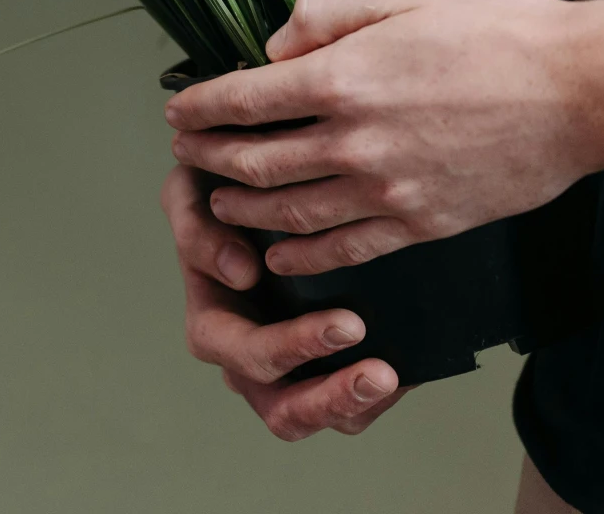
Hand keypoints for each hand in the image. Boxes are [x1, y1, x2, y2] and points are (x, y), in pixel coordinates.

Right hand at [161, 164, 404, 438]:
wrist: (261, 185)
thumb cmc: (219, 193)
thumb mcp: (190, 195)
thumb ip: (198, 229)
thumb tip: (241, 273)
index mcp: (214, 328)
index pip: (247, 356)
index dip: (292, 347)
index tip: (347, 322)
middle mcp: (249, 362)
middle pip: (284, 412)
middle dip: (333, 398)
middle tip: (380, 373)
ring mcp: (291, 370)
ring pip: (325, 418)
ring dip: (360, 403)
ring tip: (396, 375)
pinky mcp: (329, 366)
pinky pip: (358, 402)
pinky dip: (384, 392)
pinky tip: (412, 362)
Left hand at [164, 0, 603, 276]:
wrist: (585, 93)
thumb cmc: (501, 29)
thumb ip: (329, 10)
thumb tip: (274, 44)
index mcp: (344, 75)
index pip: (244, 98)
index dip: (201, 106)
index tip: (180, 109)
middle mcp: (354, 140)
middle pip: (255, 160)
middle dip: (209, 157)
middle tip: (187, 153)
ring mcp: (388, 190)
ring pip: (289, 212)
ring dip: (242, 208)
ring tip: (218, 200)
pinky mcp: (422, 224)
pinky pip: (344, 249)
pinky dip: (301, 255)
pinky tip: (279, 253)